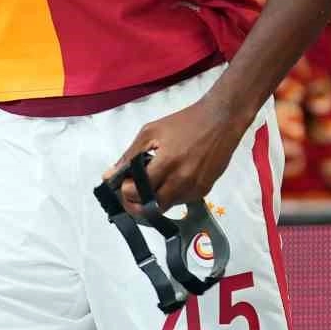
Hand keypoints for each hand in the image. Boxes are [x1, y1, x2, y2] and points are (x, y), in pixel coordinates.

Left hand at [106, 89, 247, 211]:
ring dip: (154, 200)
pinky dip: (171, 195)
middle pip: (152, 208)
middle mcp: (181, 181)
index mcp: (166, 164)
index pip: (138, 193)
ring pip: (167, 207)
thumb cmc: (184, 122)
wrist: (221, 120)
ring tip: (151, 184)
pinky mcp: (205, 191)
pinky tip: (169, 180)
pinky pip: (181, 201)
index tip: (124, 183)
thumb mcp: (151, 132)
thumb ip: (129, 156)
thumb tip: (109, 176)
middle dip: (137, 203)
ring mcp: (195, 188)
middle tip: (132, 193)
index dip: (126, 191)